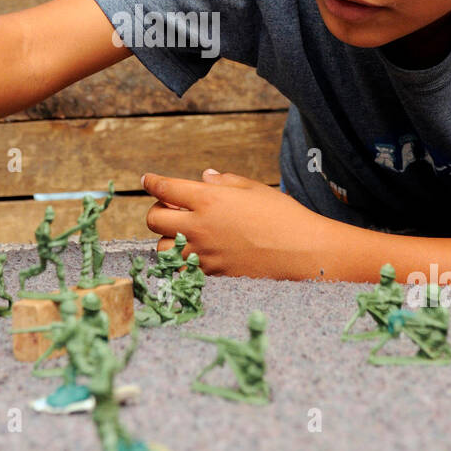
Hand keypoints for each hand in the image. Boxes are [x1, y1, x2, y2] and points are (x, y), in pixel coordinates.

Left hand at [141, 169, 324, 278]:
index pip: (166, 188)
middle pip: (154, 219)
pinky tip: (195, 255)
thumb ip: (225, 182)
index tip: (148, 179)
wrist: (303, 252)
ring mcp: (204, 253)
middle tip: (171, 209)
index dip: (153, 181)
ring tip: (182, 235)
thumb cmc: (283, 215)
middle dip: (157, 212)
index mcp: (209, 199)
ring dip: (166, 240)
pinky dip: (181, 262)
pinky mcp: (212, 274)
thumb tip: (204, 176)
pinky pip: (182, 270)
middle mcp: (200, 227)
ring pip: (162, 249)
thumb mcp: (254, 189)